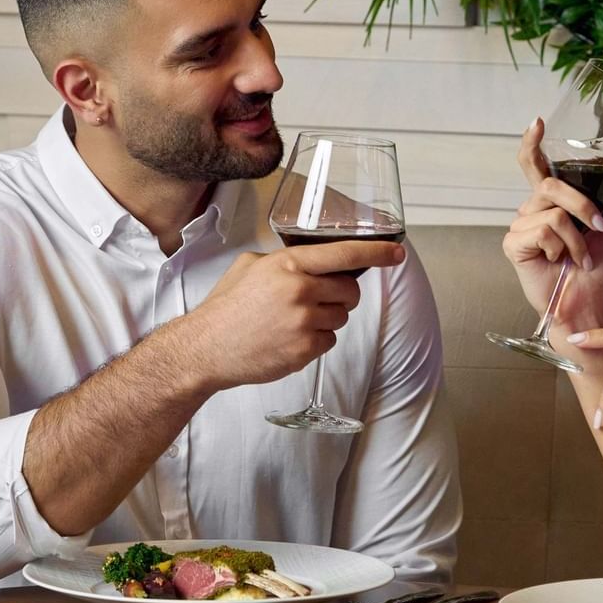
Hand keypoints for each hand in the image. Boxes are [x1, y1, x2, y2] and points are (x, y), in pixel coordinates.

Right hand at [179, 239, 405, 389]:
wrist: (206, 348)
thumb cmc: (226, 307)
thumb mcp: (250, 266)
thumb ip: (284, 260)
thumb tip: (310, 262)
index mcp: (288, 264)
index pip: (344, 254)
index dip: (376, 252)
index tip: (397, 252)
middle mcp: (300, 290)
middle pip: (350, 291)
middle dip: (340, 296)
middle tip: (315, 300)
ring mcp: (304, 322)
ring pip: (341, 318)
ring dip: (325, 320)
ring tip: (292, 322)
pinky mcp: (304, 350)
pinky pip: (329, 342)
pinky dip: (315, 342)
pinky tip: (289, 339)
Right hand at [501, 118, 602, 323]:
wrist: (589, 303)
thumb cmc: (597, 270)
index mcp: (551, 203)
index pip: (534, 166)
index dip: (531, 143)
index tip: (537, 123)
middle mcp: (532, 211)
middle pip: (549, 185)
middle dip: (582, 205)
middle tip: (600, 227)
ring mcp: (520, 227)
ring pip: (553, 211)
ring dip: (577, 238)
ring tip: (581, 257)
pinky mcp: (514, 245)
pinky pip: (544, 230)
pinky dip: (563, 247)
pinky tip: (561, 262)